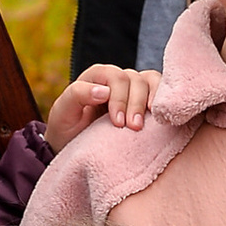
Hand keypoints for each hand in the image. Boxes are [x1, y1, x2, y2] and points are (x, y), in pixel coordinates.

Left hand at [45, 62, 159, 146]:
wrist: (74, 148)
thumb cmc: (66, 129)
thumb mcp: (62, 112)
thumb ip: (77, 95)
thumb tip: (104, 90)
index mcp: (96, 76)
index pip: (115, 77)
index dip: (119, 97)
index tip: (118, 122)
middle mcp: (116, 79)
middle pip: (135, 79)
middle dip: (136, 103)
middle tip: (134, 128)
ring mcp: (133, 89)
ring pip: (151, 81)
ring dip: (153, 101)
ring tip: (150, 123)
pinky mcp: (146, 101)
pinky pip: (162, 92)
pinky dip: (163, 101)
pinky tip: (161, 118)